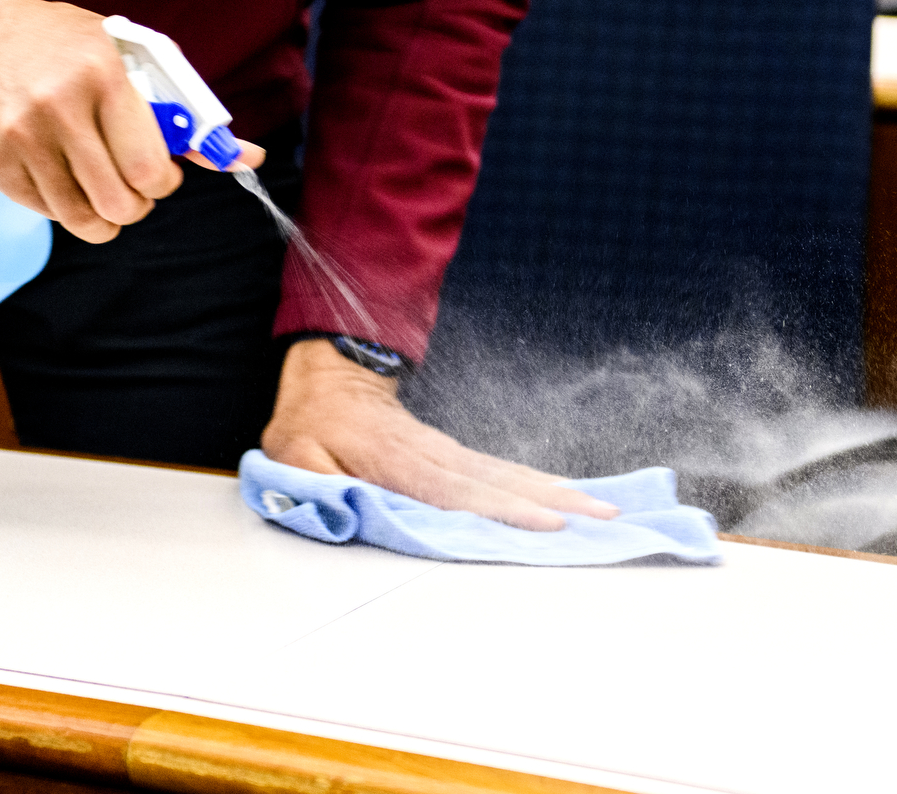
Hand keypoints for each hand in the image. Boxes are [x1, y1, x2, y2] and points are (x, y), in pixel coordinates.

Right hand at [0, 0, 262, 241]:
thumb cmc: (66, 46)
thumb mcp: (129, 60)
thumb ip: (187, 115)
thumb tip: (250, 158)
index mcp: (102, 76)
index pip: (149, 170)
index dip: (163, 183)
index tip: (158, 172)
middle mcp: (58, 109)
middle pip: (119, 205)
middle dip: (136, 205)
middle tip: (131, 185)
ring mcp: (21, 140)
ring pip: (83, 221)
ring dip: (103, 216)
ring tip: (100, 185)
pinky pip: (48, 214)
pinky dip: (65, 206)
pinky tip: (61, 173)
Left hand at [261, 340, 620, 530]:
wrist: (330, 375)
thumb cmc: (310, 424)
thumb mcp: (294, 454)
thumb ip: (318, 483)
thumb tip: (347, 509)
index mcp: (394, 459)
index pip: (455, 491)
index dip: (502, 509)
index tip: (546, 521)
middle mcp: (432, 454)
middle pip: (498, 482)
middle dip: (553, 502)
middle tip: (602, 517)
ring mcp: (447, 451)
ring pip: (506, 473)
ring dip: (556, 491)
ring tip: (602, 508)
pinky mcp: (453, 454)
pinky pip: (499, 470)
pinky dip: (537, 482)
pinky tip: (567, 494)